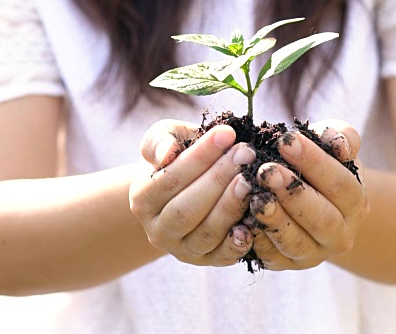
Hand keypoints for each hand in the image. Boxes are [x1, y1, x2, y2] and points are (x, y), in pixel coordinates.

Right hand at [129, 120, 255, 266]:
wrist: (186, 189)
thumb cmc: (178, 157)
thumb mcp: (165, 139)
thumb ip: (161, 140)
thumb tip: (167, 153)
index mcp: (142, 199)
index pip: (170, 179)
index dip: (200, 157)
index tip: (227, 134)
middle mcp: (157, 230)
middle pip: (187, 209)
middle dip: (219, 179)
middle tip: (246, 153)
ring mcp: (182, 250)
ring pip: (206, 233)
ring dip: (231, 205)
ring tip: (251, 179)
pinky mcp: (207, 261)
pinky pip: (223, 255)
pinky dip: (238, 241)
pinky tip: (253, 220)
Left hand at [250, 119, 368, 269]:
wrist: (310, 199)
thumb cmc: (319, 164)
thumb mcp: (333, 145)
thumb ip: (340, 137)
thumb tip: (337, 143)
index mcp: (356, 202)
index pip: (339, 183)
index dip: (313, 161)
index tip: (286, 140)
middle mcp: (340, 235)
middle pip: (321, 217)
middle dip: (292, 193)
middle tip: (266, 171)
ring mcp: (314, 254)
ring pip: (296, 242)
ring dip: (274, 220)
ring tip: (254, 196)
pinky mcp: (286, 265)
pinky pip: (271, 256)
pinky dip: (256, 240)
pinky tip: (242, 219)